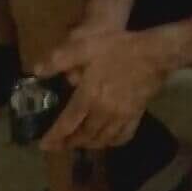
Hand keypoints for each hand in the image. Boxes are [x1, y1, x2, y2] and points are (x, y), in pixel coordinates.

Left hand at [35, 26, 172, 151]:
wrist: (155, 52)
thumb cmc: (118, 48)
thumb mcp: (85, 45)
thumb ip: (59, 59)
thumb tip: (36, 71)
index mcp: (89, 97)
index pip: (67, 124)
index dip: (54, 137)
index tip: (43, 145)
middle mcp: (104, 112)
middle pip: (84, 136)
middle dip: (69, 143)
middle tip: (58, 144)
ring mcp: (122, 116)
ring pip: (102, 139)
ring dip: (88, 144)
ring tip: (78, 143)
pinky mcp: (136, 115)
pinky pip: (122, 136)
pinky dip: (112, 142)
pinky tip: (107, 139)